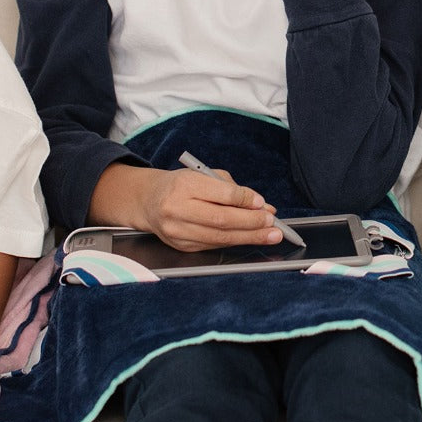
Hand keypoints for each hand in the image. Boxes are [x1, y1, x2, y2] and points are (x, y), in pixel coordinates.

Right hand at [140, 166, 283, 252]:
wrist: (149, 201)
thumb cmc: (180, 185)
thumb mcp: (203, 175)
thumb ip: (231, 189)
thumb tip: (261, 206)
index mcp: (184, 184)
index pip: (220, 193)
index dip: (244, 200)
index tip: (262, 204)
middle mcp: (177, 208)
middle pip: (221, 219)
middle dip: (251, 223)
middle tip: (272, 224)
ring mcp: (177, 231)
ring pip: (220, 237)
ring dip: (249, 236)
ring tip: (270, 235)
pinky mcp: (181, 246)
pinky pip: (214, 245)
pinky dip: (234, 241)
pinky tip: (248, 237)